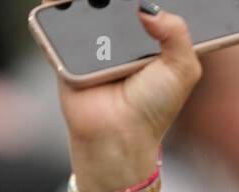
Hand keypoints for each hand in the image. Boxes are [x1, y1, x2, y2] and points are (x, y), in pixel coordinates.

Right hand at [58, 6, 201, 191]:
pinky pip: (56, 11)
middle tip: (120, 0)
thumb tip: (147, 6)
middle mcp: (121, 30)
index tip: (143, 2)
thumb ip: (178, 32)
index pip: (146, 3)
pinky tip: (71, 1)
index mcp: (152, 33)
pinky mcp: (64, 40)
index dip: (145, 0)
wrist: (117, 132)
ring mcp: (92, 33)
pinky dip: (59, 2)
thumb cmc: (153, 107)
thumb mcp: (182, 69)